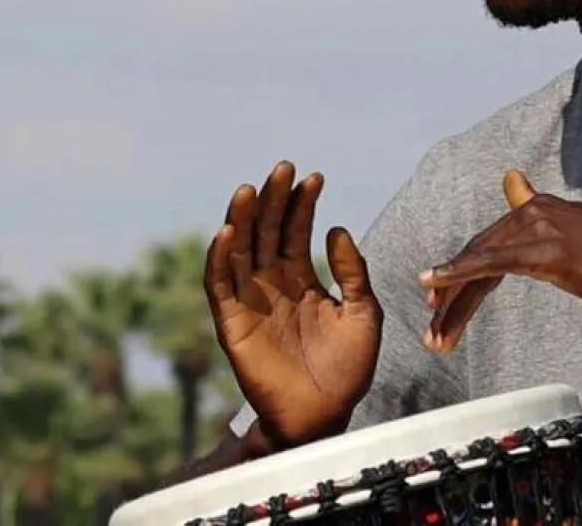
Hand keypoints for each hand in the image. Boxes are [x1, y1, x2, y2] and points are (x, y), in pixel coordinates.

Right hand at [206, 161, 382, 451]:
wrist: (325, 414)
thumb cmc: (347, 369)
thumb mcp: (363, 313)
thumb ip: (352, 272)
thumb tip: (337, 229)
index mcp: (301, 279)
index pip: (297, 231)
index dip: (303, 204)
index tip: (315, 177)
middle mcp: (272, 284)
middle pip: (267, 231)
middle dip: (274, 199)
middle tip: (283, 168)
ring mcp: (250, 301)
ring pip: (240, 249)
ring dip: (243, 218)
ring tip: (251, 188)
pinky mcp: (231, 322)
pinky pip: (219, 284)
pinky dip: (219, 257)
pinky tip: (228, 231)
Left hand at [418, 171, 581, 353]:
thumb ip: (553, 225)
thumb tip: (520, 185)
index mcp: (546, 209)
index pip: (493, 242)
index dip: (464, 271)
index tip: (441, 301)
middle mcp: (538, 210)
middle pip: (480, 253)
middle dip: (452, 295)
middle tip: (433, 329)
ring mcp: (542, 227)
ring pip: (480, 262)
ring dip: (451, 300)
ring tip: (435, 334)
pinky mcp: (546, 250)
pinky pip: (490, 263)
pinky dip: (457, 273)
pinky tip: (433, 284)